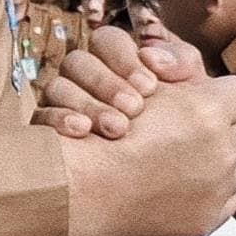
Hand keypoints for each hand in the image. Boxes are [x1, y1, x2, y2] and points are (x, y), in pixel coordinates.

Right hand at [40, 22, 202, 138]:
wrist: (151, 193)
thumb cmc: (174, 144)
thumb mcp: (195, 103)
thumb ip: (184, 65)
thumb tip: (154, 57)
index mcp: (115, 70)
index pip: (107, 42)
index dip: (126, 58)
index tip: (151, 87)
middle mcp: (83, 86)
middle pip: (79, 61)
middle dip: (108, 83)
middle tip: (136, 109)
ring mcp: (61, 110)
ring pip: (57, 86)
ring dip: (89, 103)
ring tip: (117, 129)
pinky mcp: (46, 139)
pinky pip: (40, 119)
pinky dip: (61, 120)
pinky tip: (83, 132)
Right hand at [59, 57, 235, 235]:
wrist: (81, 189)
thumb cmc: (105, 132)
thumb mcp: (144, 89)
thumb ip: (182, 78)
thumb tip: (204, 83)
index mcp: (209, 111)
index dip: (224, 94)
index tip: (207, 101)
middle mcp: (222, 151)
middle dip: (224, 128)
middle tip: (195, 130)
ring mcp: (217, 189)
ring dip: (221, 160)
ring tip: (186, 159)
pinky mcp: (206, 220)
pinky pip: (227, 199)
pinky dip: (211, 191)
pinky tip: (182, 184)